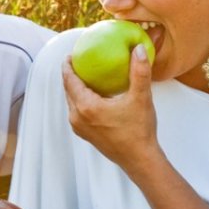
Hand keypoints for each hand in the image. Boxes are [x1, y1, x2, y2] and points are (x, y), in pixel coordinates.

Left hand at [63, 45, 160, 170]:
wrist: (140, 160)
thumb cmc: (139, 130)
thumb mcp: (141, 98)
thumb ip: (139, 71)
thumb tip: (138, 49)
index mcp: (86, 107)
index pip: (69, 80)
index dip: (68, 65)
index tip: (70, 53)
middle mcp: (77, 117)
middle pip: (67, 89)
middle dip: (71, 74)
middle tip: (78, 60)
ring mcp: (79, 127)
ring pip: (71, 100)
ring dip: (75, 87)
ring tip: (85, 74)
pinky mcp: (84, 134)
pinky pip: (77, 110)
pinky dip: (81, 99)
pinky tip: (93, 93)